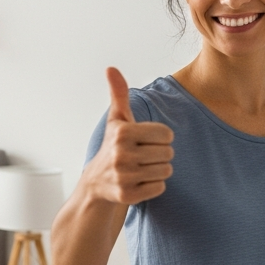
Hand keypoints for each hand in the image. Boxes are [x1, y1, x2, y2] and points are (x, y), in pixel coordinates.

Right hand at [81, 67, 173, 204]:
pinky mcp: (127, 196)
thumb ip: (118, 94)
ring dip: (157, 170)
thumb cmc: (112, 146)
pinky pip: (159, 188)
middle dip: (159, 155)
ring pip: (166, 171)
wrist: (95, 183)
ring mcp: (123, 177)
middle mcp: (121, 154)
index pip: (167, 134)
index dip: (159, 138)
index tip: (144, 141)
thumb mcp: (116, 120)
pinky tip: (138, 182)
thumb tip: (111, 68)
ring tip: (140, 168)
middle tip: (141, 157)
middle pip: (168, 153)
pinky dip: (153, 186)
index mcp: (122, 133)